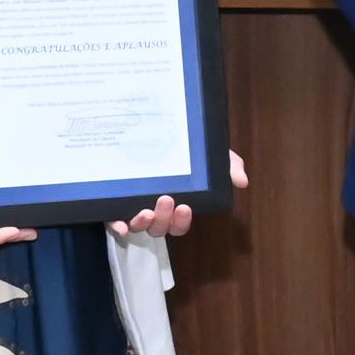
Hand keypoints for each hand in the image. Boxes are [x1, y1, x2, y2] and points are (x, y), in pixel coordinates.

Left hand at [108, 151, 248, 238]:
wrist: (151, 127)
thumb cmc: (184, 148)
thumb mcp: (208, 154)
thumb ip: (227, 166)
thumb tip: (242, 181)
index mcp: (174, 203)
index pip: (179, 224)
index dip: (182, 222)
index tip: (186, 207)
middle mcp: (152, 209)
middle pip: (159, 228)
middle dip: (164, 219)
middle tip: (166, 200)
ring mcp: (131, 206)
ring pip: (138, 226)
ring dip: (143, 223)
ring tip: (145, 211)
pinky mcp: (112, 201)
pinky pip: (113, 221)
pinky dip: (117, 227)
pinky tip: (120, 226)